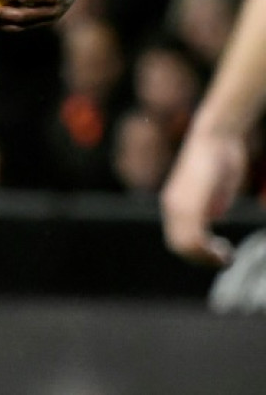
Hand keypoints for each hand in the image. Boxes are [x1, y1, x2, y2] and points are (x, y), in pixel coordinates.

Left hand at [160, 127, 246, 266]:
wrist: (216, 138)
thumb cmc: (220, 162)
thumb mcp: (214, 191)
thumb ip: (208, 207)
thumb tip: (210, 218)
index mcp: (175, 204)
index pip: (178, 240)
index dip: (198, 254)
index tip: (221, 254)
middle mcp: (172, 206)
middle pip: (179, 246)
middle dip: (202, 259)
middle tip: (224, 258)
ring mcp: (178, 204)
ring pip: (184, 245)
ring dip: (206, 258)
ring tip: (225, 256)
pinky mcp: (189, 201)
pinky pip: (192, 237)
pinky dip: (207, 251)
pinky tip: (223, 249)